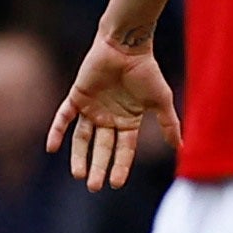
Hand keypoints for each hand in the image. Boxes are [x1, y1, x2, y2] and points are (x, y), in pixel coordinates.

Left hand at [49, 36, 180, 190]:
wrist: (126, 45)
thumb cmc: (146, 71)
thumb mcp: (161, 100)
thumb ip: (169, 124)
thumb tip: (181, 147)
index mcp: (128, 121)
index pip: (124, 150)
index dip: (120, 167)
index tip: (116, 184)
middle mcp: (109, 118)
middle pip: (102, 149)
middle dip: (99, 167)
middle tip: (94, 186)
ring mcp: (92, 108)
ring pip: (82, 138)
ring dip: (79, 156)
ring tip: (78, 174)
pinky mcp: (77, 97)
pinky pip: (63, 117)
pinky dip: (56, 131)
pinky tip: (51, 147)